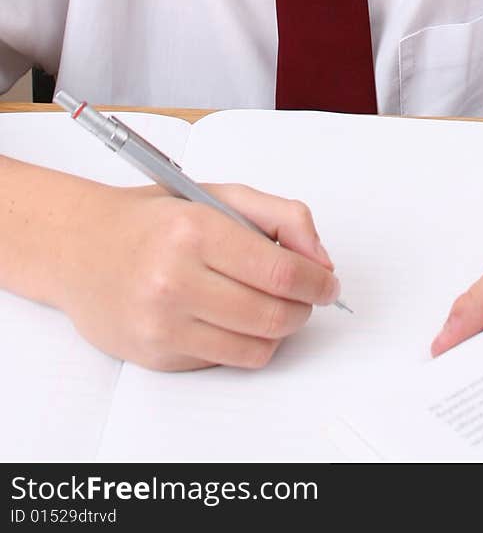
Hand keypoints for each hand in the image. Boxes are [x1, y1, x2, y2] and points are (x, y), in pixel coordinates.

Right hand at [51, 178, 340, 369]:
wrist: (82, 248)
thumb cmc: (155, 220)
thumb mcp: (221, 194)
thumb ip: (282, 217)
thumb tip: (321, 260)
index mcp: (196, 231)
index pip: (281, 271)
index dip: (318, 281)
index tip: (328, 282)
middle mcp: (176, 281)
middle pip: (274, 315)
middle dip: (304, 308)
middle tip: (307, 295)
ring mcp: (164, 324)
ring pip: (256, 347)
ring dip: (279, 330)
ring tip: (272, 305)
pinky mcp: (157, 356)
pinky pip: (226, 360)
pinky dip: (242, 342)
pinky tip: (230, 316)